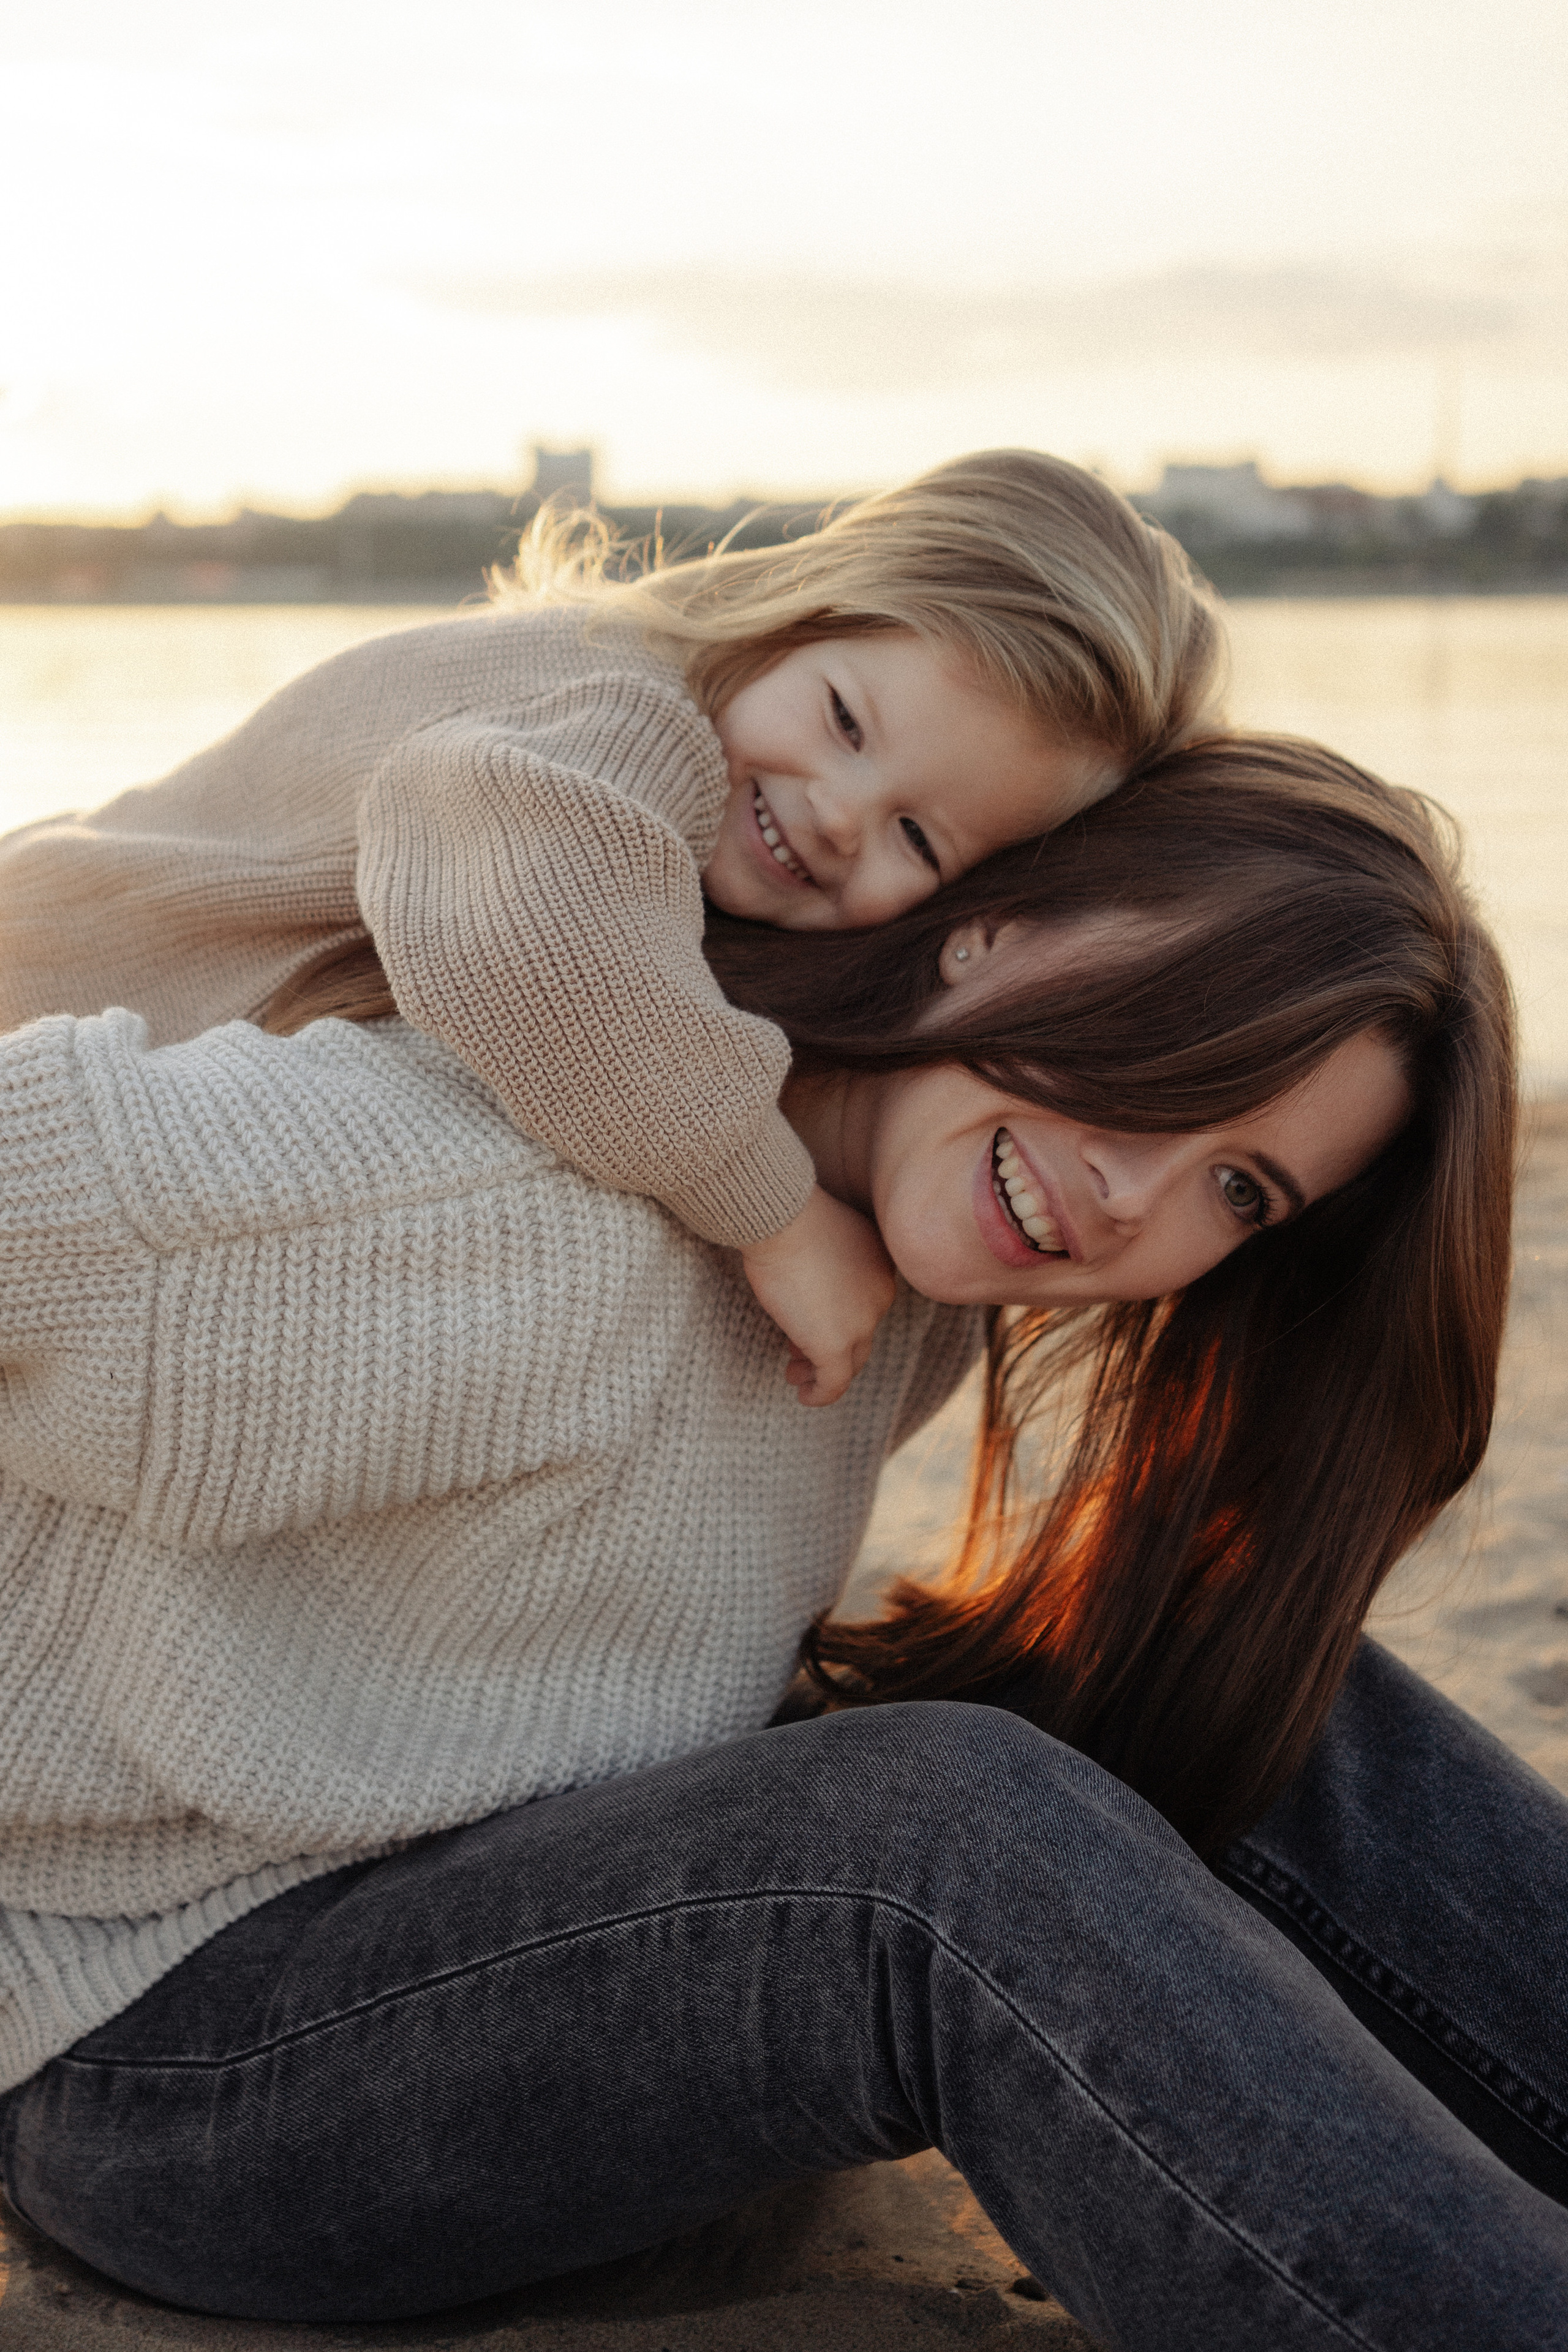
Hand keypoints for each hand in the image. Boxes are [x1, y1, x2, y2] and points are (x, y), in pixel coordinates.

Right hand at [741, 1185, 896, 1406]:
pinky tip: (805, 1396)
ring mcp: (861, 1323)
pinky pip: (834, 1382)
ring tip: (795, 1374)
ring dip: (821, 1371)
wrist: (784, 1218)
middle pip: (859, 1335)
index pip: (863, 1305)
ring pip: (850, 1361)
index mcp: (880, 1267)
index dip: (836, 1319)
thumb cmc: (792, 1217)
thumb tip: (806, 1286)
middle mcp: (880, 1297)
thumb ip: (825, 1263)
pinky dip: (821, 1393)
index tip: (806, 1324)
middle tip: (798, 1356)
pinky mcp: (835, 1345)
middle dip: (828, 1347)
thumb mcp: (821, 1238)